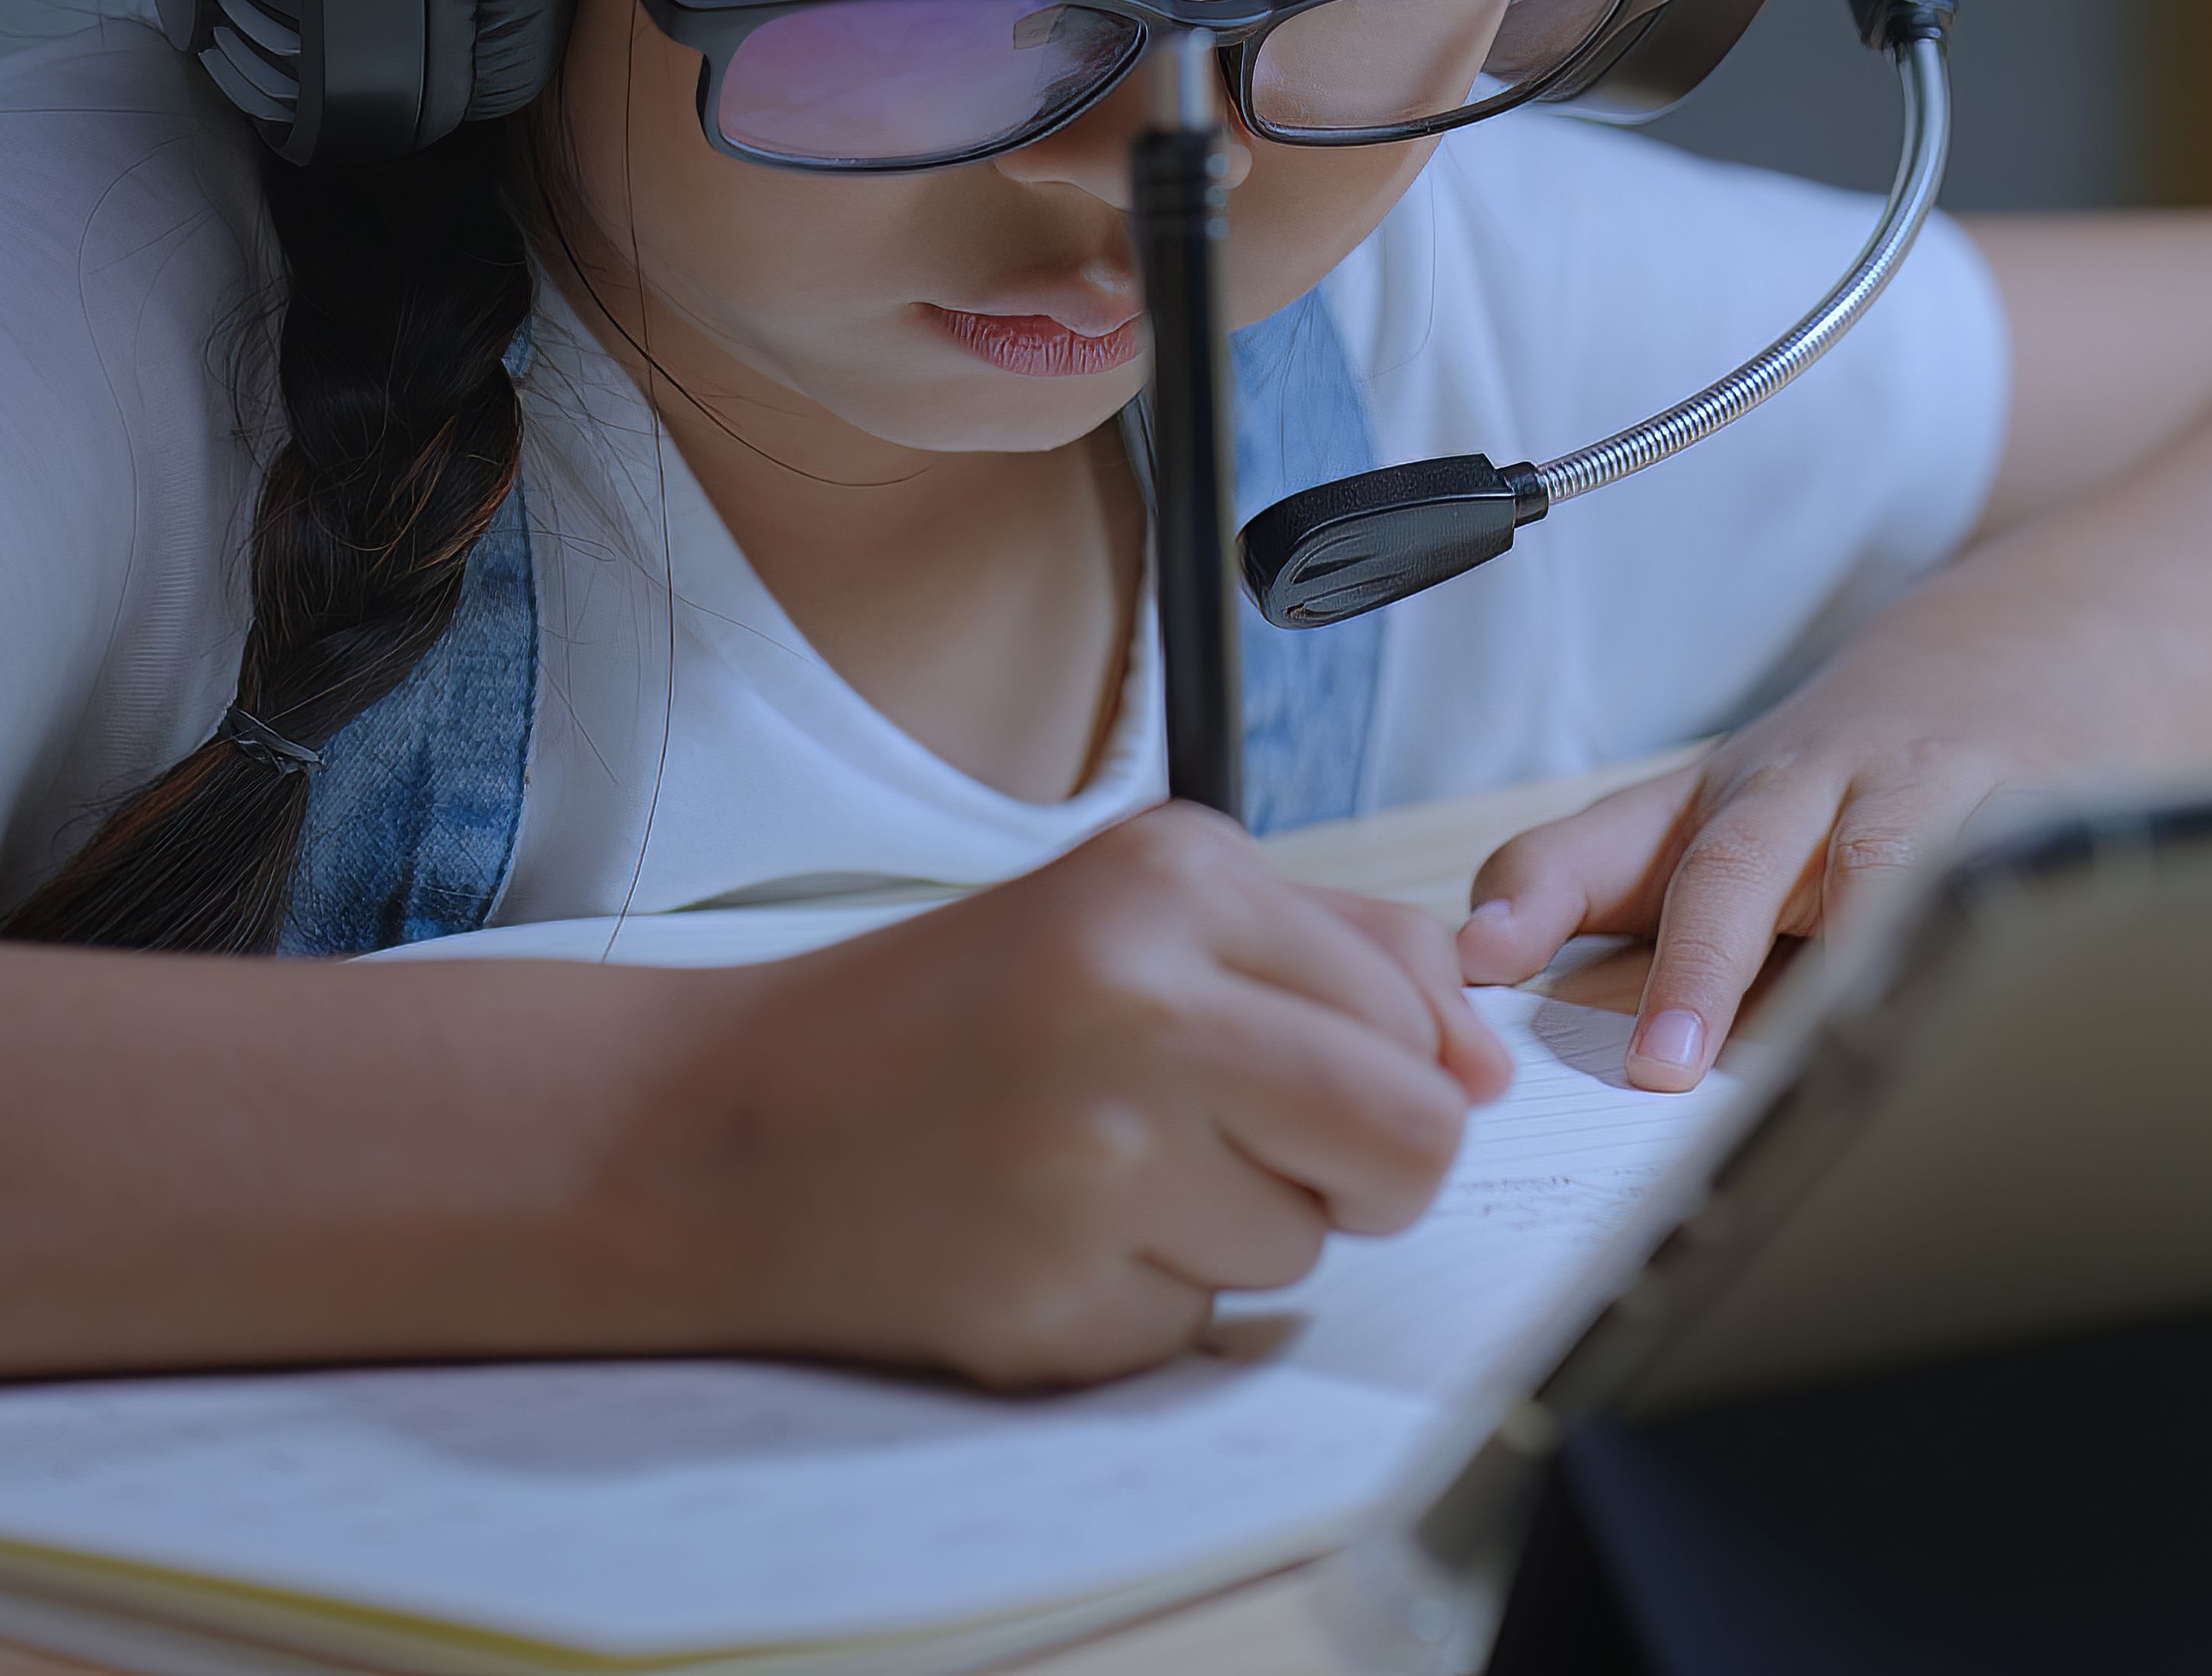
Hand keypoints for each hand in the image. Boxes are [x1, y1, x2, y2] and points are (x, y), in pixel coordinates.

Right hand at [628, 806, 1507, 1388]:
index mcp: (1170, 883)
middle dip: (1359, 1171)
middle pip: (1408, 1145)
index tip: (1279, 1067)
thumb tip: (1486, 1068)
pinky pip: (1200, 1327)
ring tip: (1098, 1169)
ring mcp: (1093, 1165)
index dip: (1379, 1068)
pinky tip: (1045, 1233)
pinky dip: (1142, 1298)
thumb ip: (1342, 953)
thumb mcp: (1143, 904)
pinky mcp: (1054, 1303)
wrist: (726, 1127)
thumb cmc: (953, 1013)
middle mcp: (1138, 1007)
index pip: (1415, 1023)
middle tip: (1242, 1144)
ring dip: (1232, 1231)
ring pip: (1307, 1247)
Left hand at [1450, 660, 2104, 1090]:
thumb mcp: (1717, 814)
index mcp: (1717, 799)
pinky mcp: (2035, 818)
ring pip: (1881, 873)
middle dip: (1695, 966)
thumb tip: (1481, 990)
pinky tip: (1980, 1015)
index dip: (1536, 897)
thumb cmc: (1849, 770)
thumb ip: (1599, 891)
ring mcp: (1928, 795)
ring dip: (1840, 962)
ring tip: (1820, 1058)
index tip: (1482, 958)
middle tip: (1662, 1069)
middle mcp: (1811, 787)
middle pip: (1736, 864)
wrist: (2030, 645)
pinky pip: (2003, 889)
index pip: (1598, 841)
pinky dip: (1985, 954)